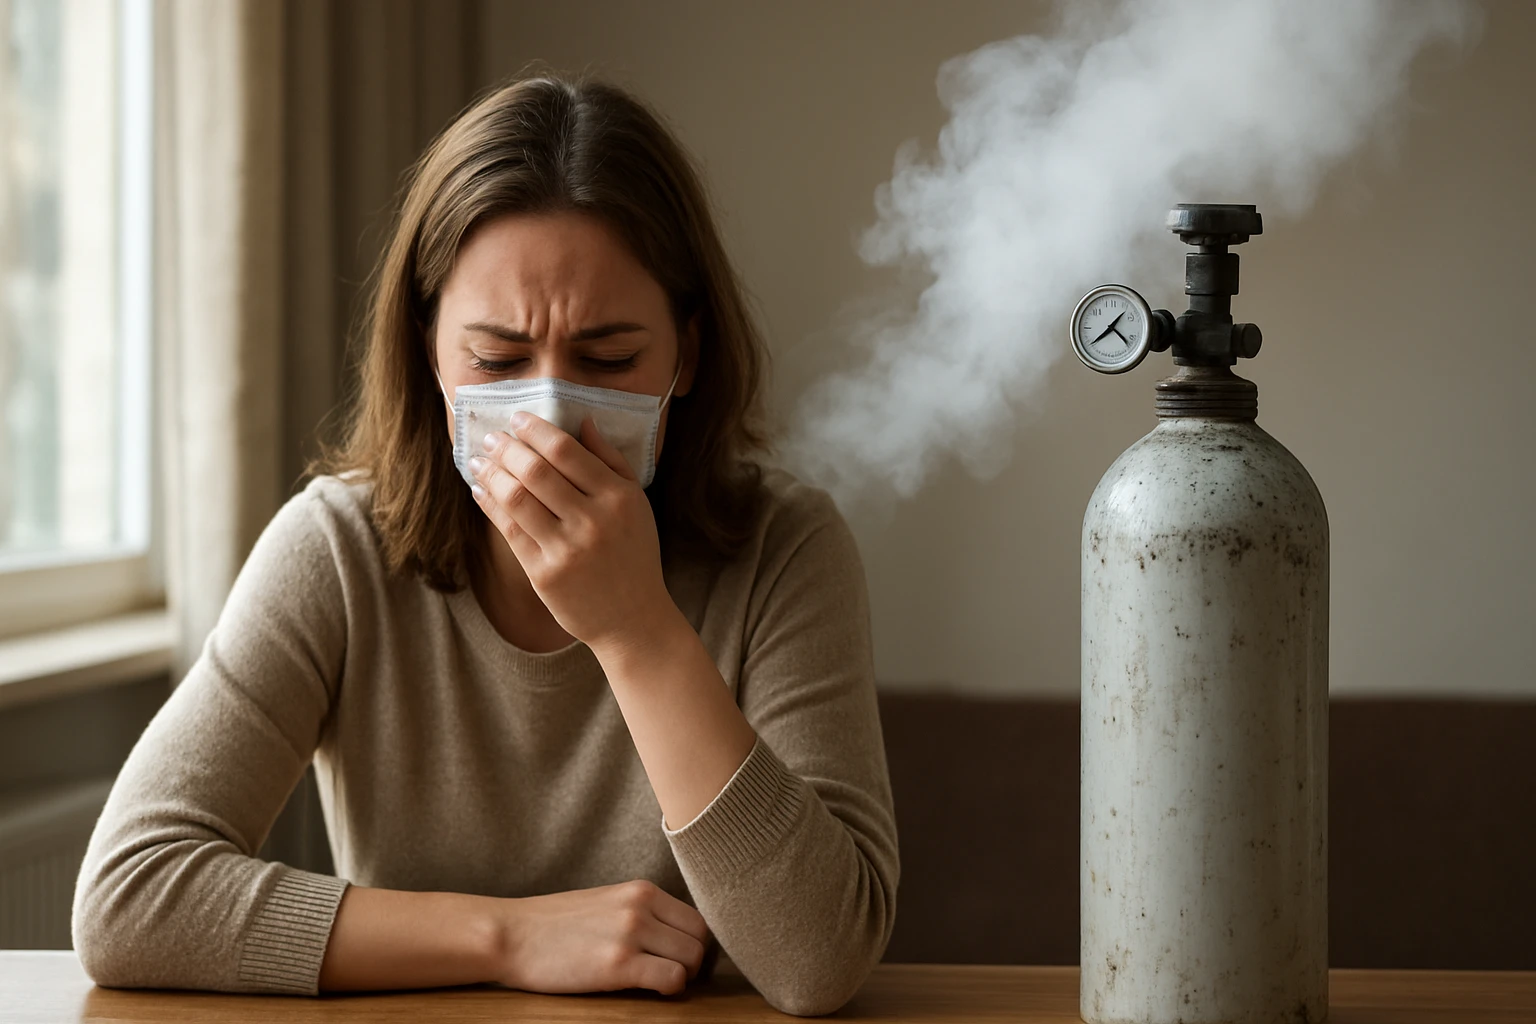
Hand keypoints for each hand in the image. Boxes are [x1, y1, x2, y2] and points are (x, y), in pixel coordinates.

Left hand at [468, 412, 674, 652]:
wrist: (632, 617)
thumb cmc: (634, 554)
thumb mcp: (636, 503)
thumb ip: (611, 460)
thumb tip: (583, 421)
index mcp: (619, 497)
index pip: (567, 451)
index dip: (536, 430)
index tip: (517, 417)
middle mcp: (593, 521)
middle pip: (536, 471)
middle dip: (507, 448)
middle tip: (491, 437)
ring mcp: (567, 549)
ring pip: (517, 498)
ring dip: (492, 474)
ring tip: (480, 461)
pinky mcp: (545, 574)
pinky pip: (509, 530)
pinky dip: (490, 505)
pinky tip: (481, 491)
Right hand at [494, 880, 709, 995]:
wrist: (510, 935)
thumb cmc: (552, 926)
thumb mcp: (605, 903)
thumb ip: (640, 914)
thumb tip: (674, 938)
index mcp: (640, 890)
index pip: (696, 917)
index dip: (693, 944)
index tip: (679, 960)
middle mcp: (641, 905)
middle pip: (700, 938)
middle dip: (692, 963)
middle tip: (671, 977)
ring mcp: (631, 932)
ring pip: (691, 959)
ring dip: (681, 977)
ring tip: (655, 983)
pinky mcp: (618, 963)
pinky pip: (671, 979)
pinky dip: (668, 990)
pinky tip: (647, 990)